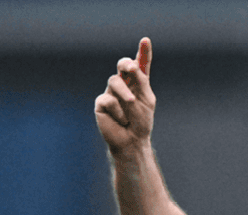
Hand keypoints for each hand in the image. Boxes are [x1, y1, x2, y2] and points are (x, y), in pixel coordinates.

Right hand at [95, 38, 154, 156]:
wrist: (131, 141)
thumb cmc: (141, 121)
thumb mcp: (147, 100)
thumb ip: (141, 82)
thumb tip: (131, 66)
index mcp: (138, 82)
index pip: (141, 64)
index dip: (143, 52)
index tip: (146, 40)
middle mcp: (124, 83)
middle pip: (122, 65)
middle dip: (126, 63)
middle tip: (131, 67)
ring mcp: (111, 92)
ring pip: (114, 81)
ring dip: (125, 94)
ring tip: (131, 104)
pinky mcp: (101, 102)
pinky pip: (108, 100)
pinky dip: (119, 112)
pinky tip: (121, 120)